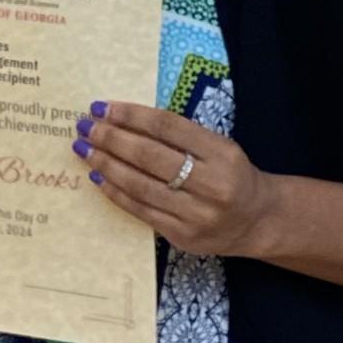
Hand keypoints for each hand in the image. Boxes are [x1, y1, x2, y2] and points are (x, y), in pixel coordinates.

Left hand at [73, 101, 276, 257]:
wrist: (257, 220)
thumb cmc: (231, 174)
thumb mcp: (218, 146)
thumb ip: (180, 135)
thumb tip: (124, 119)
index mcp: (222, 153)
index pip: (167, 127)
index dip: (131, 115)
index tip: (102, 107)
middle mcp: (211, 184)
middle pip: (150, 156)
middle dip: (111, 138)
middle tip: (85, 126)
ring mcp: (196, 214)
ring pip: (140, 185)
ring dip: (106, 164)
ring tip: (85, 149)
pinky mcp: (182, 236)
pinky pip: (140, 210)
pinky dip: (115, 192)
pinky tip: (98, 176)